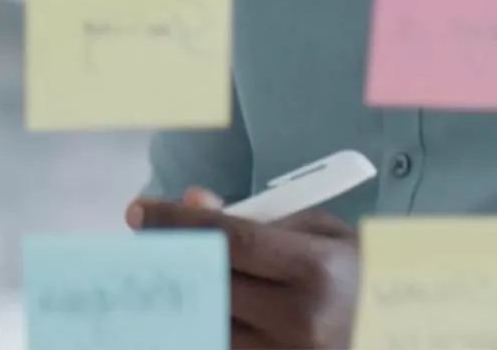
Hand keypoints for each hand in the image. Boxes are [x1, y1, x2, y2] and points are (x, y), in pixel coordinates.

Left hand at [128, 187, 359, 348]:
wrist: (397, 327)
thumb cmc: (356, 269)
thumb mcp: (316, 229)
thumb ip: (254, 217)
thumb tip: (194, 201)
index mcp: (314, 271)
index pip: (230, 242)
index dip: (177, 223)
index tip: (138, 211)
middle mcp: (301, 321)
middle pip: (210, 284)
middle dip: (169, 259)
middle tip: (142, 242)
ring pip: (209, 324)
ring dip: (181, 296)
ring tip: (160, 274)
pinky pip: (227, 347)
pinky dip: (202, 327)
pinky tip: (187, 308)